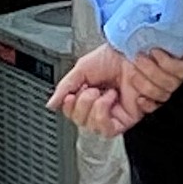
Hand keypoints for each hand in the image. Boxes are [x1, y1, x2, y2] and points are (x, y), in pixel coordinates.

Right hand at [48, 44, 182, 135]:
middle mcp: (100, 106)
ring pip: (93, 128)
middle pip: (81, 123)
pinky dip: (103, 115)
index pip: (72, 113)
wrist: (131, 52)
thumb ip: (65, 87)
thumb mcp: (81, 69)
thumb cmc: (112, 56)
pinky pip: (109, 130)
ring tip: (102, 92)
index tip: (70, 94)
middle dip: (81, 105)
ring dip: (94, 108)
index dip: (69, 106)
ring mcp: (113, 113)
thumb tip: (52, 104)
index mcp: (88, 95)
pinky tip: (109, 99)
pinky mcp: (126, 118)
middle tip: (90, 89)